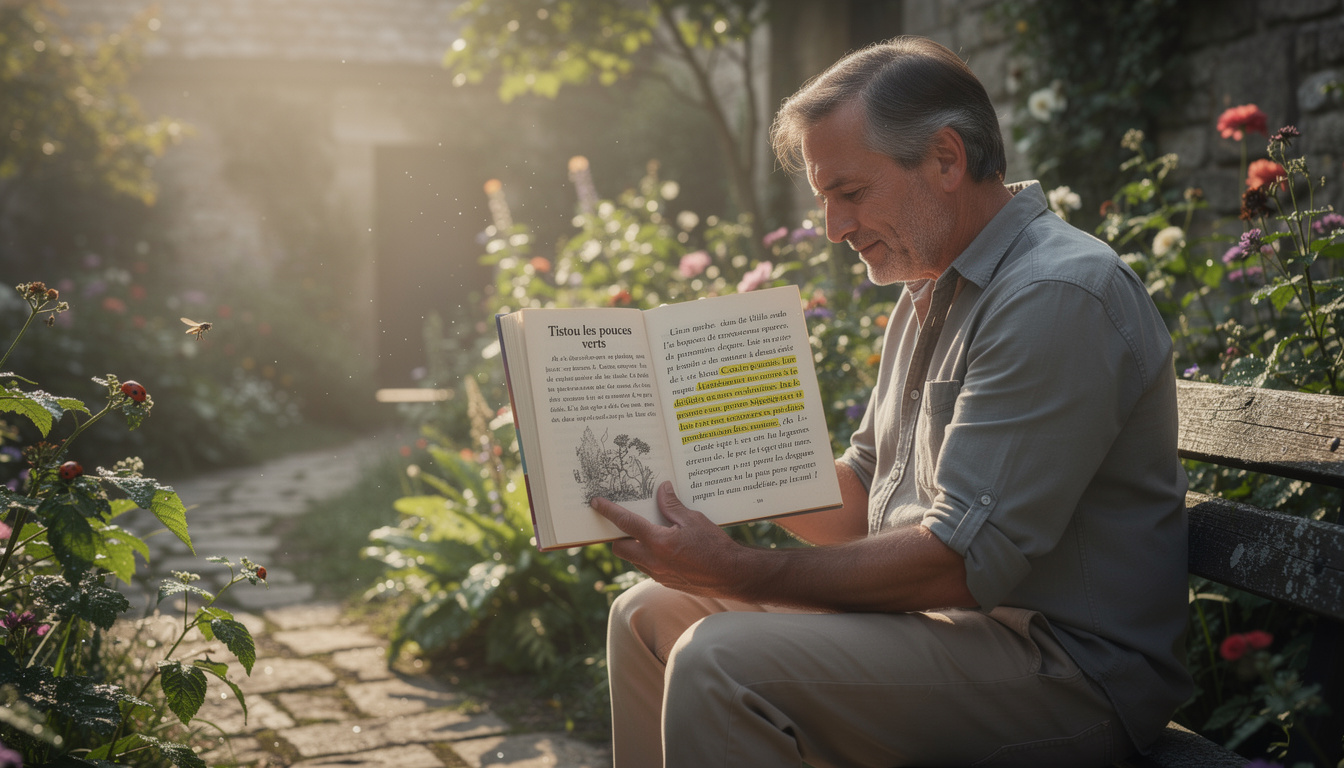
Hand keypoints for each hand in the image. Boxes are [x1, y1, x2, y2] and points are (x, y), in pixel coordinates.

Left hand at [591, 481, 748, 597]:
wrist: (731, 575)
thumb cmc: (715, 546)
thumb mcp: (693, 519)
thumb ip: (672, 505)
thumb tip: (661, 489)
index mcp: (658, 542)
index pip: (626, 523)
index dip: (609, 511)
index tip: (596, 503)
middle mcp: (653, 561)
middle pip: (620, 549)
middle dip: (617, 537)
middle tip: (625, 524)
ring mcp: (658, 575)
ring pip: (634, 560)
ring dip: (634, 548)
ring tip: (649, 535)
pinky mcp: (666, 582)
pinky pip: (648, 568)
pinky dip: (649, 557)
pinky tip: (664, 549)